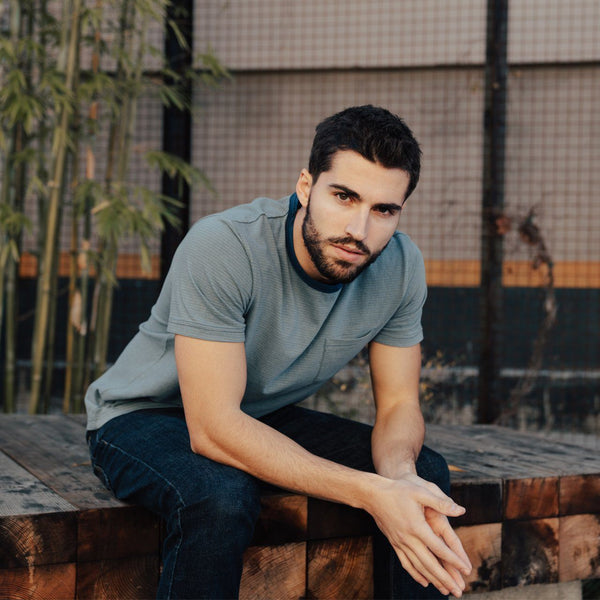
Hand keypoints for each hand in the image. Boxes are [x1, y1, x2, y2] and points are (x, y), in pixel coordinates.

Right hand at [368, 473, 471, 596]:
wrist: (373, 494)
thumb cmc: (398, 489)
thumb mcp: (420, 491)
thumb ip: (440, 502)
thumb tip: (461, 510)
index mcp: (417, 526)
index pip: (439, 548)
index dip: (454, 560)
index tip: (466, 570)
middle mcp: (408, 538)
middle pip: (430, 563)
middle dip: (445, 579)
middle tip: (458, 592)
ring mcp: (400, 542)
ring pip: (418, 566)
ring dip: (433, 580)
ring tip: (445, 591)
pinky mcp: (394, 543)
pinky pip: (406, 563)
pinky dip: (416, 574)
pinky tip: (424, 581)